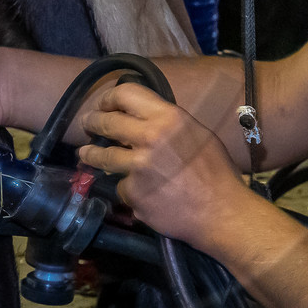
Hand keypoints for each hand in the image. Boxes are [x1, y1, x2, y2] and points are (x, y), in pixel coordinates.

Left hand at [77, 82, 252, 248]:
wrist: (222, 213)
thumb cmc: (217, 173)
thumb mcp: (198, 135)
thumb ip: (169, 124)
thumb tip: (145, 118)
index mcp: (168, 118)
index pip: (126, 94)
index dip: (109, 98)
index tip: (104, 105)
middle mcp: (149, 137)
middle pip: (107, 122)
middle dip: (92, 123)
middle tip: (87, 125)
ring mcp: (137, 167)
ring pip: (103, 156)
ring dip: (91, 154)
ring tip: (85, 154)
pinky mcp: (132, 193)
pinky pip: (122, 186)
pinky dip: (128, 189)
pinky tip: (138, 193)